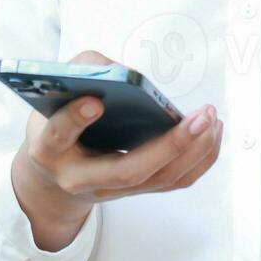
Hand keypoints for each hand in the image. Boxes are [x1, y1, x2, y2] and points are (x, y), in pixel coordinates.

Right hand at [11, 50, 222, 246]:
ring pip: (159, 180)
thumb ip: (80, 71)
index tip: (94, 101)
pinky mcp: (135, 191)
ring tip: (212, 119)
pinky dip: (199, 159)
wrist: (54, 177)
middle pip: (128, 172)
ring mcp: (110, 190)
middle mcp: (81, 177)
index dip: (74, 120)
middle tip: (201, 116)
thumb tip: (119, 70)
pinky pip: (174, 181)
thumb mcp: (50, 95)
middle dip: (170, 145)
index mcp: (49, 149)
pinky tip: (212, 132)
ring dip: (194, 151)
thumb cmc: (55, 125)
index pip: (58, 136)